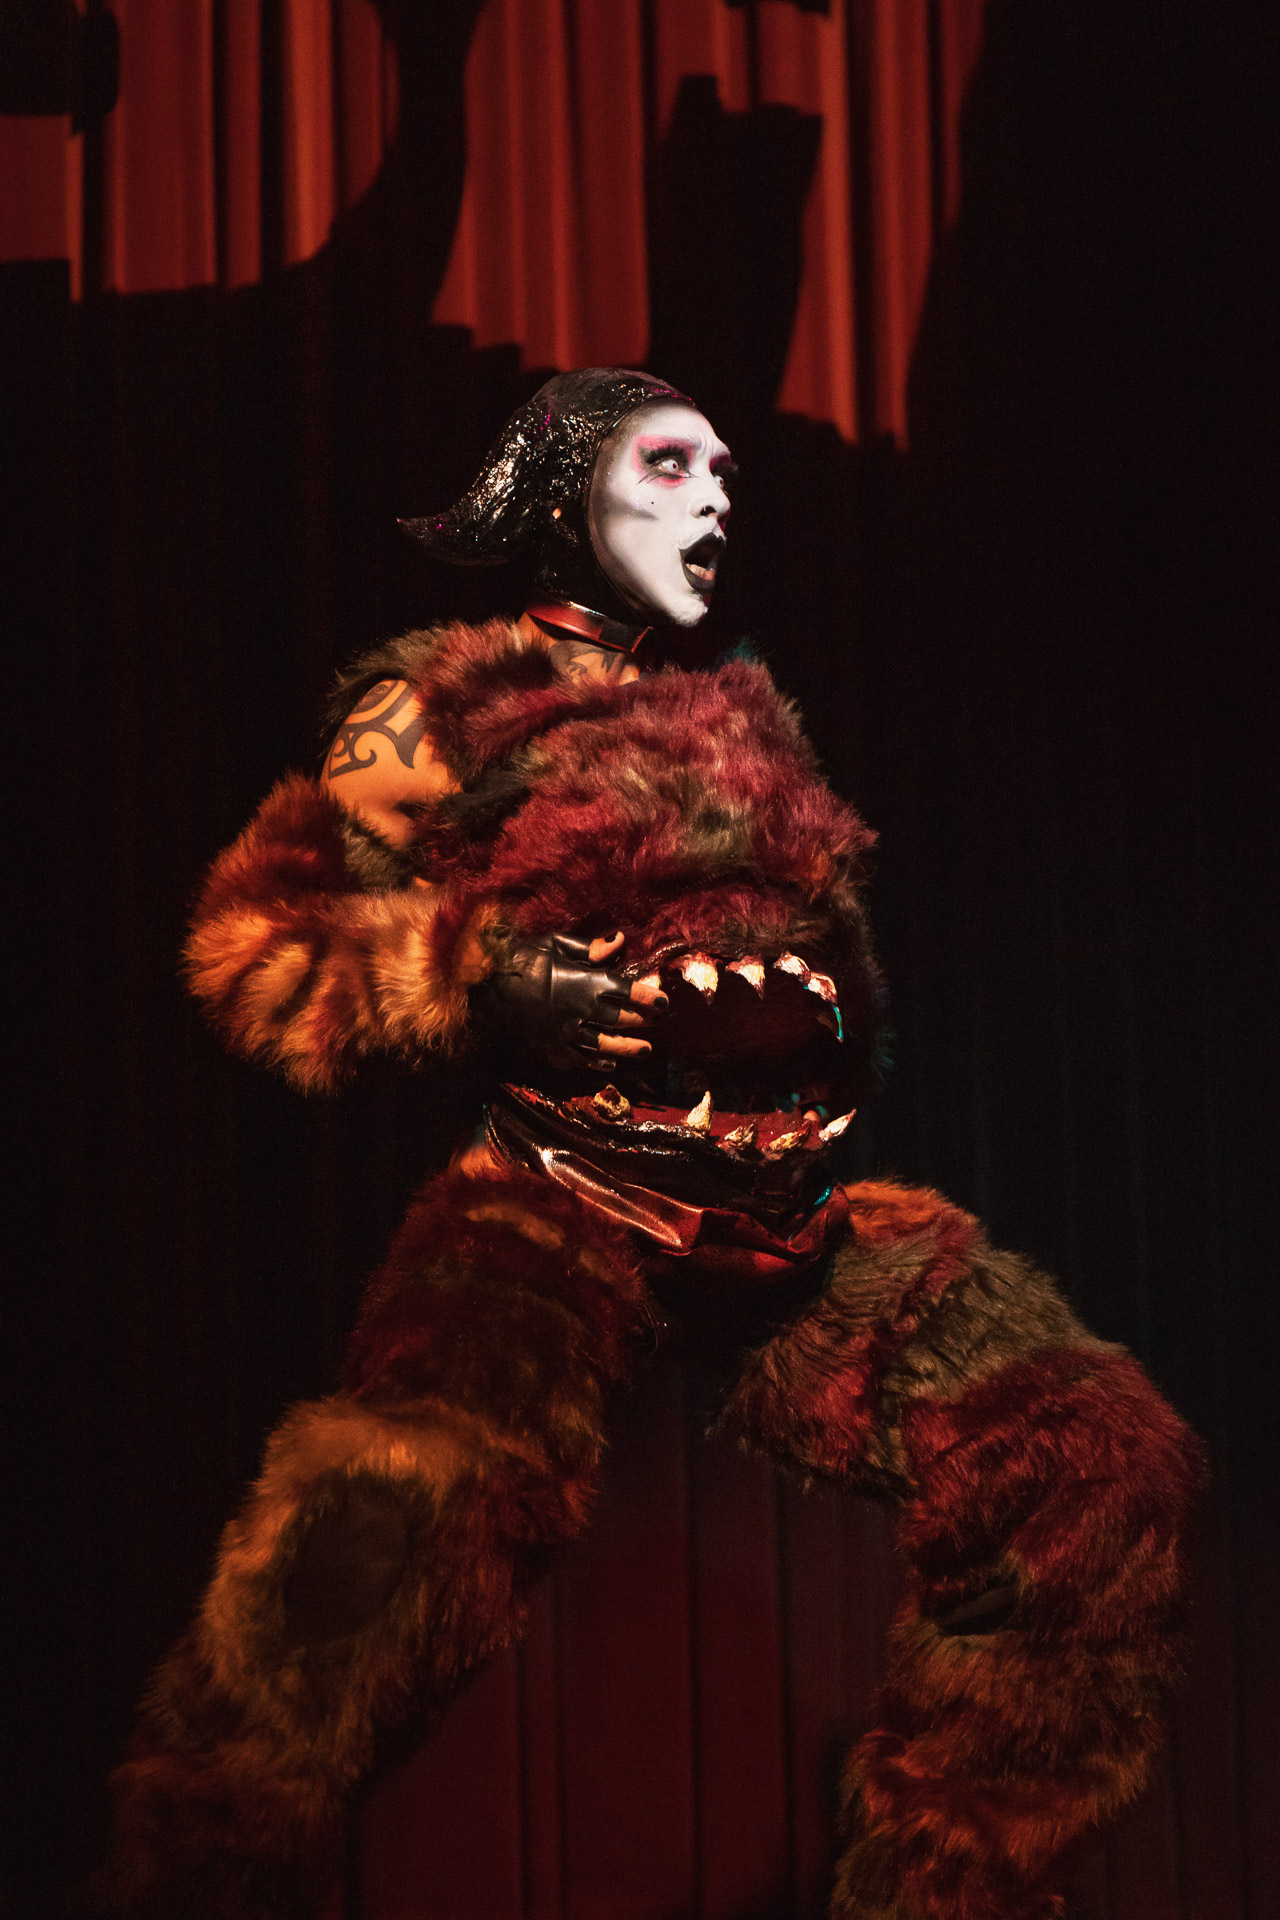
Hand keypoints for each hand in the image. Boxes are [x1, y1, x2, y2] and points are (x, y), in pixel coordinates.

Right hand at [476, 930, 667, 1071]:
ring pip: (604, 1044)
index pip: (625, 990)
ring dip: (627, 1048)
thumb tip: (619, 941)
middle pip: (619, 1019)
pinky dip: (596, 1062)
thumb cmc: (522, 957)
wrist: (485, 985)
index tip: (663, 1002)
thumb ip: (590, 948)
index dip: (647, 997)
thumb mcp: (556, 945)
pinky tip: (610, 1064)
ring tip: (645, 1050)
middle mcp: (579, 1010)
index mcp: (583, 981)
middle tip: (656, 1022)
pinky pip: (579, 1058)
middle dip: (640, 1021)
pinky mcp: (551, 1045)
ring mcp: (565, 1031)